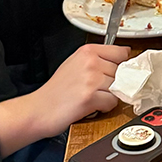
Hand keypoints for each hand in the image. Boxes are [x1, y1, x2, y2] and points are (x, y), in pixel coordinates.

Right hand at [0, 42, 131, 153]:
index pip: (121, 52)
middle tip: (97, 88)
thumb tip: (122, 59)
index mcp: (87, 51)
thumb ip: (97, 59)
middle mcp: (90, 62)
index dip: (122, 64)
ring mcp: (91, 79)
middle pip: (121, 72)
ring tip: (93, 97)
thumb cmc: (55, 90)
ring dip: (109, 95)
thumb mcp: (74, 64)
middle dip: (113, 82)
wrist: (39, 110)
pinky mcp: (91, 97)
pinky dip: (105, 107)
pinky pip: (112, 102)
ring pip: (119, 87)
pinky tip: (93, 106)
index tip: (119, 70)